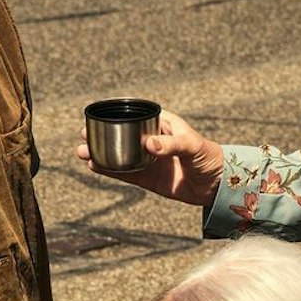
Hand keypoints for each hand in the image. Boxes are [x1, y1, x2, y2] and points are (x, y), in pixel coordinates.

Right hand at [76, 109, 222, 207]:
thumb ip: (171, 145)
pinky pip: (125, 173)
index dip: (116, 115)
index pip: (136, 115)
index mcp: (162, 124)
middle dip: (102, 135)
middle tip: (83, 135)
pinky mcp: (148, 178)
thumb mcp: (192, 146)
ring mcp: (148, 159)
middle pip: (121, 135)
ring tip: (82, 153)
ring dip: (101, 154)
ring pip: (119, 155)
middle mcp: (152, 140)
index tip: (98, 117)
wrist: (217, 185)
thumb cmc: (209, 157)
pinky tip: (95, 166)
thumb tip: (148, 145)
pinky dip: (110, 170)